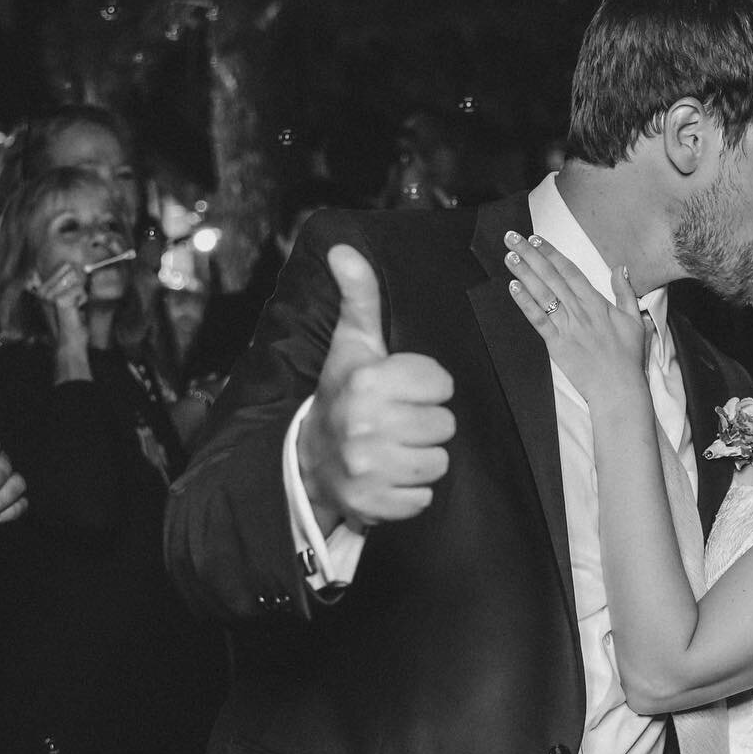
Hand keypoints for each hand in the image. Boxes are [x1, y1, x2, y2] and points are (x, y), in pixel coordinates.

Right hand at [30, 261, 90, 355]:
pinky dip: (82, 299)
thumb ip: (66, 283)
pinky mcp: (59, 300)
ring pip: (76, 280)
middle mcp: (42, 291)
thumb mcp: (64, 300)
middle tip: (74, 301)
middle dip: (78, 283)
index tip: (75, 281)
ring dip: (80, 293)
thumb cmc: (69, 323)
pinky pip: (80, 289)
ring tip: (74, 307)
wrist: (67, 343)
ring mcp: (49, 295)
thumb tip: (74, 266)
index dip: (73, 271)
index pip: (62, 266)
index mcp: (40, 289)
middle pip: (69, 269)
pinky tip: (75, 310)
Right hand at [296, 244, 455, 532]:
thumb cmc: (343, 394)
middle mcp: (364, 424)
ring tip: (397, 448)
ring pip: (438, 463)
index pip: (442, 384)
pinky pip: (424, 499)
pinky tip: (390, 476)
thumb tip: (343, 250)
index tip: (405, 390)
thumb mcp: (352, 345)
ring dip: (423, 458)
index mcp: (366, 381)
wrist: (308, 461)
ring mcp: (366, 468)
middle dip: (427, 424)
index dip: (429, 387)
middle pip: (444, 425)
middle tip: (400, 422)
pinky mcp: (372, 504)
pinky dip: (411, 491)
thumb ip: (360, 297)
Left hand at [504, 231, 648, 405]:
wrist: (618, 388)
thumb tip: (621, 268)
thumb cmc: (628, 357)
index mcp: (596, 302)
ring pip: (542, 294)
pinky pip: (538, 319)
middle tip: (514, 238)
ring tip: (510, 256)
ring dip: (524, 273)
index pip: (569, 271)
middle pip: (551, 276)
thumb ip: (625, 292)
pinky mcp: (556, 344)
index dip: (551, 253)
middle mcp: (579, 310)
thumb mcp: (635, 320)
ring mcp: (566, 326)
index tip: (537, 239)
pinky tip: (513, 288)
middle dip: (531, 255)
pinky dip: (525, 303)